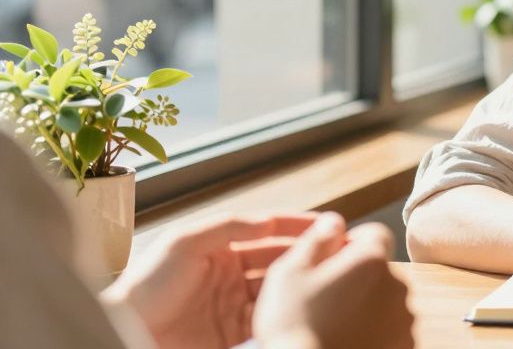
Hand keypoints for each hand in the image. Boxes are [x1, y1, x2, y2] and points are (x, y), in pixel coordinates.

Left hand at [103, 213, 321, 348]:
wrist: (125, 333)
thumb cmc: (145, 285)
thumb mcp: (183, 242)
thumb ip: (227, 226)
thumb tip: (269, 220)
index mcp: (221, 248)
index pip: (269, 231)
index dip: (299, 226)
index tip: (330, 225)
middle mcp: (232, 275)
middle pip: (281, 260)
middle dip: (311, 254)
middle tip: (343, 252)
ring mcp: (234, 306)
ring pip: (281, 290)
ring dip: (306, 284)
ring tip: (334, 280)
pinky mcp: (234, 335)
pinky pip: (269, 320)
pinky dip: (289, 313)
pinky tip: (309, 309)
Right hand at [253, 212, 414, 348]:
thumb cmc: (294, 325)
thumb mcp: (290, 272)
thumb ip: (317, 238)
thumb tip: (334, 220)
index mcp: (372, 259)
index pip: (374, 234)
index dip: (351, 245)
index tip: (329, 264)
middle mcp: (398, 285)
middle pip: (379, 269)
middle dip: (357, 278)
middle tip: (325, 300)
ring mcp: (404, 319)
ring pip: (385, 300)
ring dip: (366, 306)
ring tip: (334, 325)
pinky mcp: (404, 345)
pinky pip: (390, 328)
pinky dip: (375, 332)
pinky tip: (347, 340)